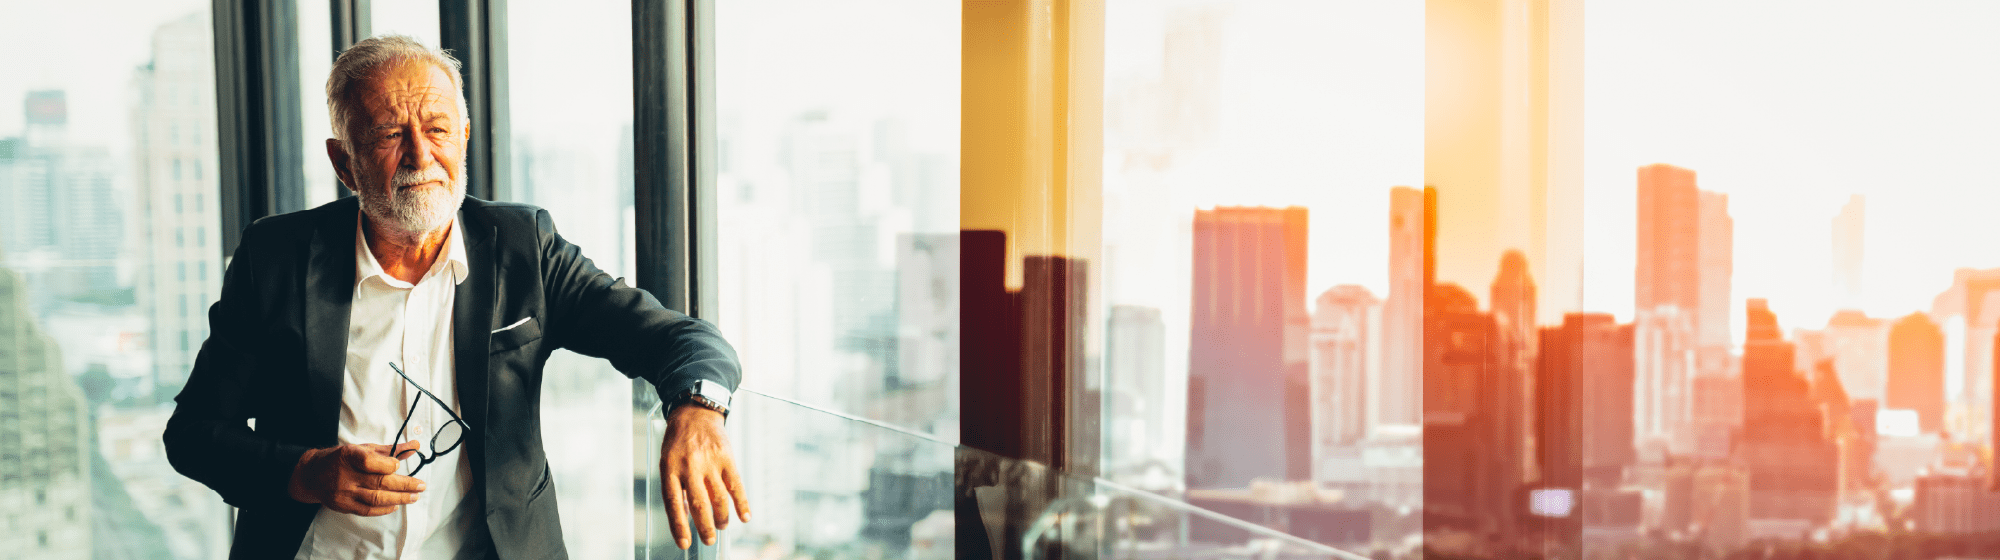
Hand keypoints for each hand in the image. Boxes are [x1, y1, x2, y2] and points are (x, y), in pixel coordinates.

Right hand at [288, 440, 426, 515]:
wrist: (311, 475)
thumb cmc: (341, 459)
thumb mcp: (362, 449)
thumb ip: (389, 450)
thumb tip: (415, 447)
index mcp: (349, 456)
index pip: (369, 462)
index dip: (387, 465)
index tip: (398, 465)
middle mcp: (345, 475)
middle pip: (379, 482)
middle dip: (404, 485)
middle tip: (421, 486)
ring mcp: (344, 493)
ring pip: (376, 498)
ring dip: (399, 498)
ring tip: (414, 497)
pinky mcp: (343, 506)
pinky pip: (367, 510)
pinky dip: (384, 509)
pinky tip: (396, 505)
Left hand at [660, 403, 749, 547]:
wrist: (695, 413)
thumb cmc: (678, 442)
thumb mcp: (667, 462)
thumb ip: (676, 487)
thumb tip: (686, 515)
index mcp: (670, 469)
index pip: (674, 504)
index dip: (679, 526)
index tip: (684, 544)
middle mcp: (690, 466)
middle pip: (700, 505)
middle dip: (705, 527)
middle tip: (709, 539)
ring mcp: (710, 462)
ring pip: (719, 498)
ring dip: (722, 517)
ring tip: (722, 525)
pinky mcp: (727, 458)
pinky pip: (736, 485)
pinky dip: (742, 503)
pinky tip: (745, 516)